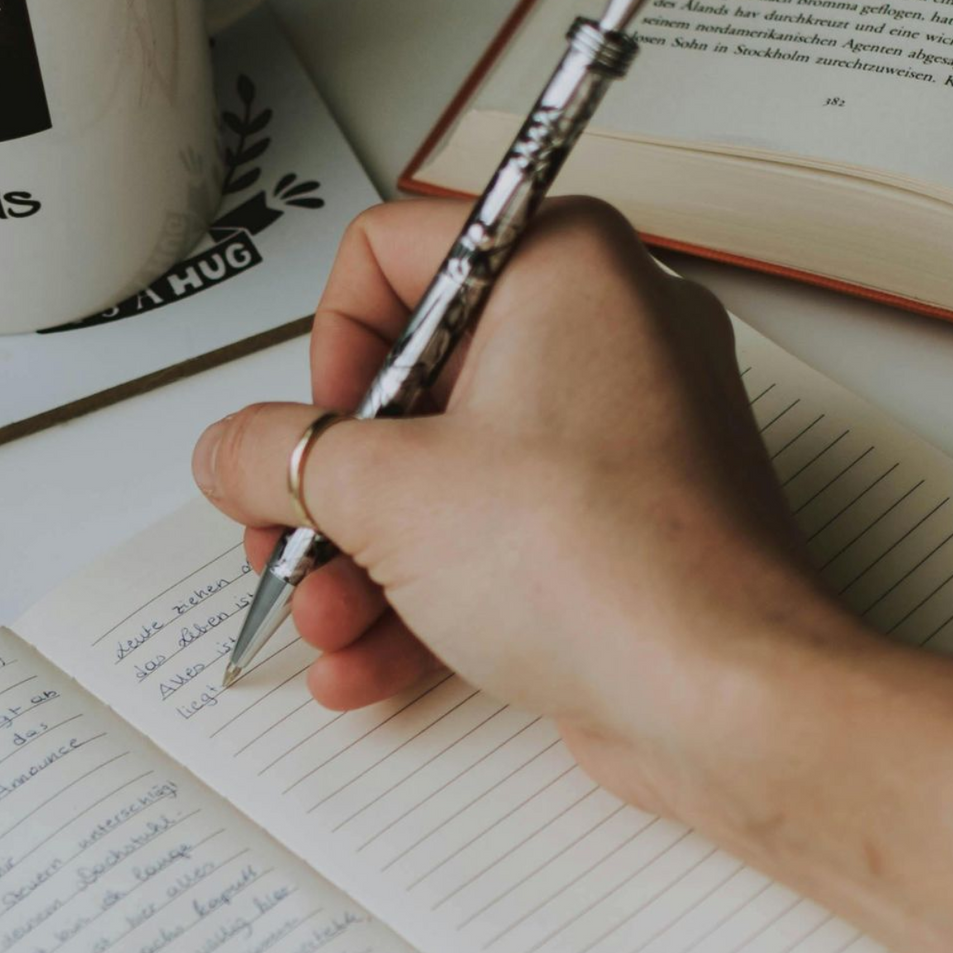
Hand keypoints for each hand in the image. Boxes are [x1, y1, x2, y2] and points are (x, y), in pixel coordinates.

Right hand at [191, 198, 858, 822]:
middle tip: (291, 541)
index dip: (326, 352)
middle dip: (331, 491)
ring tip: (327, 625)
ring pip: (444, 481)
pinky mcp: (613, 531)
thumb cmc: (609, 567)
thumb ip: (278, 458)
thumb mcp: (387, 495)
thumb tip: (230, 450)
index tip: (310, 433)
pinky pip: (492, 545)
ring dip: (362, 563)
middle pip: (407, 387)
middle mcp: (598, 336)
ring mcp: (612, 440)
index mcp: (559, 266)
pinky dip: (424, 598)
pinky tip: (367, 663)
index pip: (390, 253)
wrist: (722, 699)